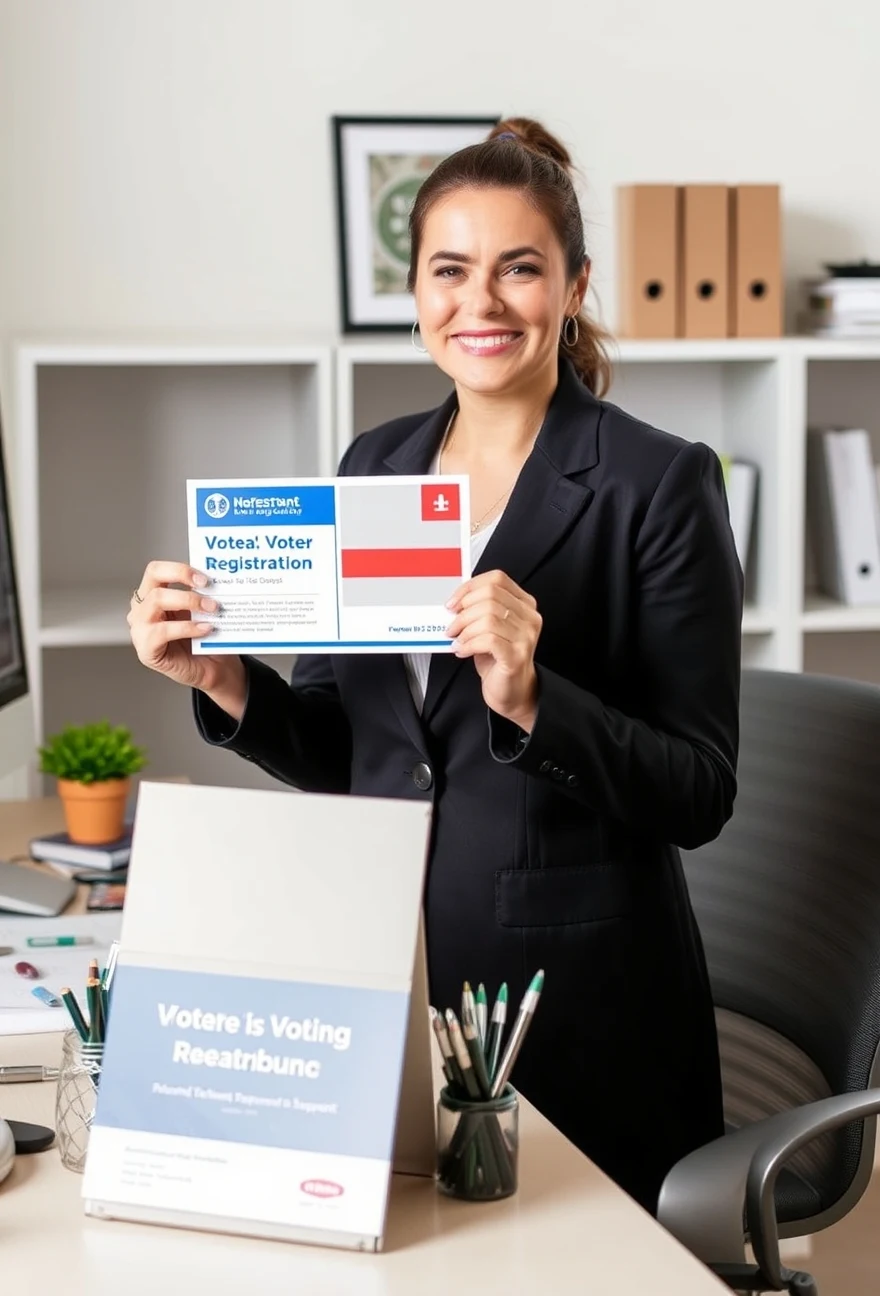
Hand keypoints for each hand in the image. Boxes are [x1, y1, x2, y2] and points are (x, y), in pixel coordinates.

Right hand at [127, 561, 241, 701]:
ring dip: (188, 601)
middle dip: (184, 581)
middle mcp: (142, 609)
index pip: (156, 570)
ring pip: (156, 601)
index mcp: (152, 595)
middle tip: (210, 588)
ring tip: (212, 609)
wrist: (212, 668)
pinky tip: (205, 628)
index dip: (179, 569)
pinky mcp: (146, 649)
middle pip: (154, 583)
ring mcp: (140, 629)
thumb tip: (215, 576)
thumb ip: (201, 593)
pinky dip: (187, 627)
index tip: (204, 577)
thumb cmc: (204, 638)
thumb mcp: (202, 610)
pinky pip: (163, 631)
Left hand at [446, 570, 541, 730]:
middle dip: (464, 611)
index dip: (470, 587)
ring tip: (457, 640)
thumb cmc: (499, 659)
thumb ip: (479, 611)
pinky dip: (469, 643)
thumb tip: (454, 603)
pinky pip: (488, 640)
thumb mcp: (490, 628)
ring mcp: (525, 637)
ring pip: (488, 618)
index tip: (454, 603)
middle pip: (490, 596)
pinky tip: (462, 650)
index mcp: (524, 605)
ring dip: (464, 629)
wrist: (513, 691)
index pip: (497, 579)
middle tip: (452, 626)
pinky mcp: (517, 655)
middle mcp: (529, 618)